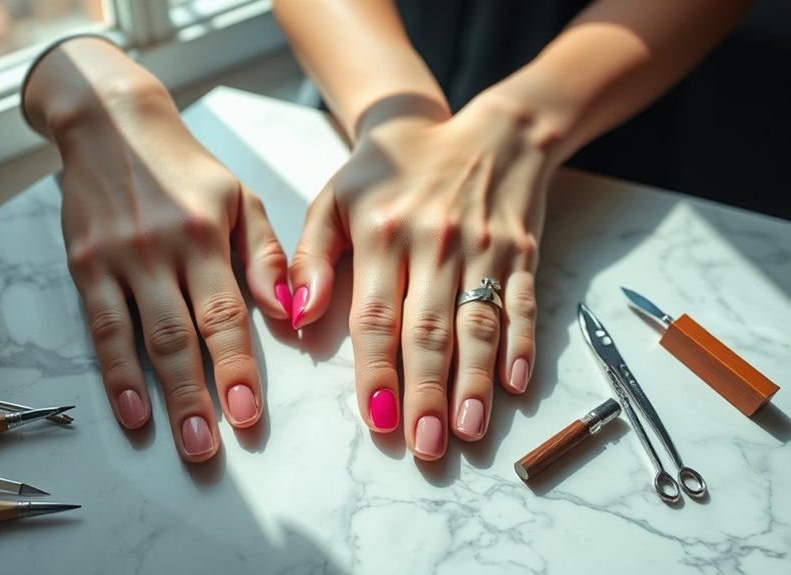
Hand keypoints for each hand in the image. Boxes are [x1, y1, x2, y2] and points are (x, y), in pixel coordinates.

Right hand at [24, 38, 289, 461]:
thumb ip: (265, 255)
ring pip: (143, 338)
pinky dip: (114, 373)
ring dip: (160, 397)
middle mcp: (163, 248)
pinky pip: (101, 327)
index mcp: (208, 233)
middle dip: (199, 396)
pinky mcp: (85, 265)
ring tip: (180, 442)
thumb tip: (291, 312)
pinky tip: (129, 410)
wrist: (111, 124)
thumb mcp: (239, 197)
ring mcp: (120, 259)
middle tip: (210, 449)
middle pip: (183, 335)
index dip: (237, 367)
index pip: (226, 312)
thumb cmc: (186, 168)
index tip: (248, 415)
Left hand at [289, 93, 552, 459]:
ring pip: (478, 325)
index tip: (377, 418)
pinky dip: (522, 345)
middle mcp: (436, 242)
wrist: (484, 131)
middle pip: (430, 331)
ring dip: (474, 383)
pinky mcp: (523, 252)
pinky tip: (516, 385)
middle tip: (424, 446)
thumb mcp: (337, 197)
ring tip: (468, 432)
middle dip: (426, 393)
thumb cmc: (395, 170)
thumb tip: (296, 315)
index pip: (377, 315)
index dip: (378, 370)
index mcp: (383, 231)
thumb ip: (311, 257)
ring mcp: (485, 247)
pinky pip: (523, 304)